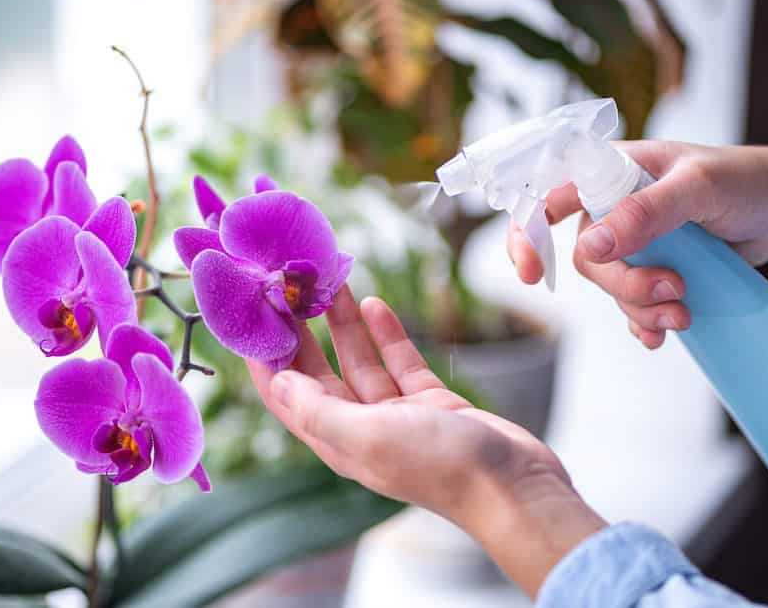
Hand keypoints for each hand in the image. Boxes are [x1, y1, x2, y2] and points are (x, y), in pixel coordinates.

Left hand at [247, 286, 604, 595]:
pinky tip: (375, 304)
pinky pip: (399, 362)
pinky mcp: (430, 404)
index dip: (266, 357)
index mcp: (338, 442)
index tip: (253, 314)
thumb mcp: (370, 437)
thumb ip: (320, 410)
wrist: (514, 485)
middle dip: (301, 332)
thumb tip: (279, 383)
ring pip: (359, 361)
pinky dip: (386, 334)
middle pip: (318, 373)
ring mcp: (397, 415)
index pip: (286, 395)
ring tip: (330, 282)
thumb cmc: (443, 467)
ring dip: (343, 323)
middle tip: (288, 287)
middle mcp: (361, 428)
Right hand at [508, 141, 767, 348]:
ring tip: (685, 310)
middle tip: (673, 288)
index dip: (527, 234)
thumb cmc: (746, 181)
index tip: (531, 274)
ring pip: (609, 286)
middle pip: (585, 258)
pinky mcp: (651, 270)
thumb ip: (645, 212)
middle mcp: (612, 206)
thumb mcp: (699, 187)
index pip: (547, 196)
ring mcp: (631, 241)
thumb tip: (592, 244)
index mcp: (610, 171)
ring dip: (642, 306)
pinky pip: (629, 307)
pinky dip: (646, 322)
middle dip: (624, 284)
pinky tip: (667, 330)